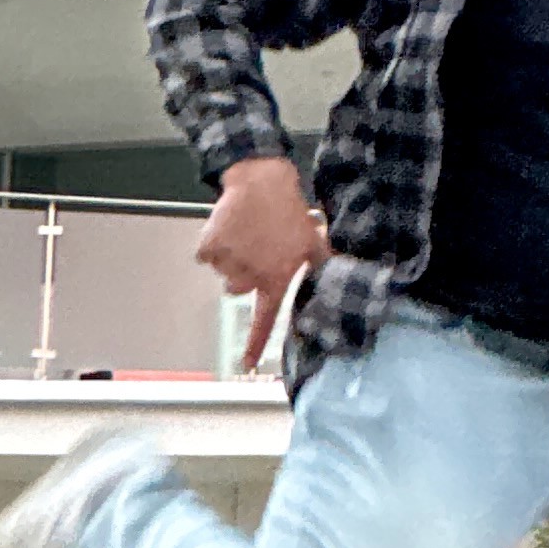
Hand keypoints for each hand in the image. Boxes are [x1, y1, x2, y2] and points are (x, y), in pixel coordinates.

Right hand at [195, 156, 328, 374]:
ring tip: (245, 233)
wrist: (261, 181)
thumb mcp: (313, 240)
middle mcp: (250, 276)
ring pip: (222, 271)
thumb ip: (322, 263)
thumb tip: (342, 275)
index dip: (255, 345)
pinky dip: (213, 244)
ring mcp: (228, 262)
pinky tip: (230, 227)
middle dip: (244, 274)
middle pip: (237, 290)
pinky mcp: (209, 247)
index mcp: (275, 278)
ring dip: (230, 257)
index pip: (264, 320)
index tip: (247, 365)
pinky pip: (206, 255)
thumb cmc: (289, 210)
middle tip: (256, 248)